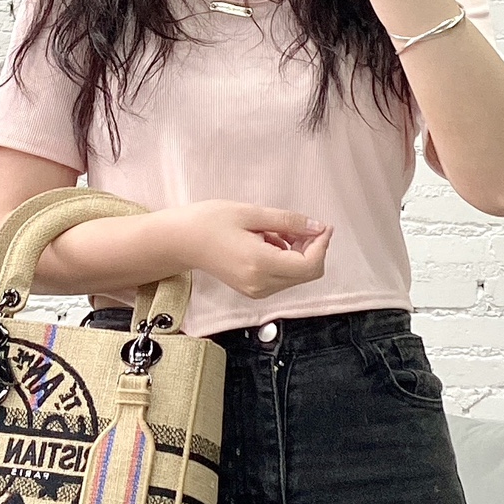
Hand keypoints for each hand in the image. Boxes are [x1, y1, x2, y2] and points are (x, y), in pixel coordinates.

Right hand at [180, 200, 331, 299]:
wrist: (181, 241)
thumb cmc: (210, 222)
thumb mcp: (251, 213)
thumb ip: (288, 221)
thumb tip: (317, 227)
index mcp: (260, 264)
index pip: (309, 265)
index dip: (322, 244)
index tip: (322, 225)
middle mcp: (260, 284)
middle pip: (308, 274)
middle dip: (312, 249)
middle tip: (298, 225)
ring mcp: (256, 291)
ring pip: (297, 277)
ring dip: (299, 254)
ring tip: (276, 231)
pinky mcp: (253, 290)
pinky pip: (283, 278)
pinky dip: (286, 260)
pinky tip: (269, 242)